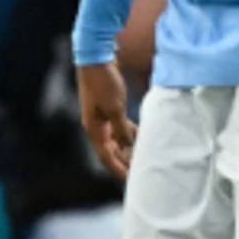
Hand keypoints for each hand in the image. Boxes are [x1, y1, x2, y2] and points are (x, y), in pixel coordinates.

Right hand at [77, 61, 137, 178]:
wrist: (96, 58)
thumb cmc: (104, 83)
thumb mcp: (116, 108)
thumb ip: (122, 129)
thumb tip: (129, 145)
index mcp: (94, 129)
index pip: (106, 157)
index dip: (119, 169)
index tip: (131, 180)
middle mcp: (96, 126)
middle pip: (111, 151)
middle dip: (125, 161)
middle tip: (141, 171)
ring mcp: (102, 117)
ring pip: (116, 139)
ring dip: (128, 148)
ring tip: (144, 156)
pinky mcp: (109, 108)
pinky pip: (120, 127)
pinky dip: (130, 134)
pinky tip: (142, 137)